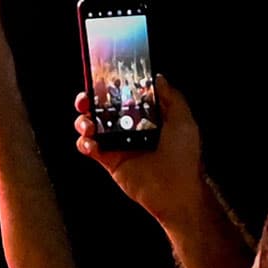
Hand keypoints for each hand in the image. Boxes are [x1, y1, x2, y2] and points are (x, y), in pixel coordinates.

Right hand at [74, 75, 202, 222]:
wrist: (175, 190)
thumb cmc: (184, 156)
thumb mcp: (183, 120)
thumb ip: (171, 97)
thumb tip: (159, 77)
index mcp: (147, 116)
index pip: (124, 96)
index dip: (112, 87)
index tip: (102, 79)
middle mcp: (130, 128)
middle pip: (102, 109)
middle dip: (89, 101)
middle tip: (85, 100)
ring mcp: (118, 144)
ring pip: (91, 127)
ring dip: (84, 122)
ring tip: (88, 125)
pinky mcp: (109, 161)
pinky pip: (89, 148)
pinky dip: (85, 143)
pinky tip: (90, 143)